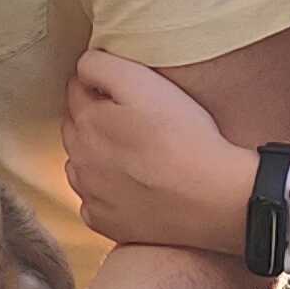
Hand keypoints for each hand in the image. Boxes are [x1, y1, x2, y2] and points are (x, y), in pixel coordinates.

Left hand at [61, 49, 259, 259]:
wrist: (213, 197)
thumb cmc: (184, 138)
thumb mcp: (143, 82)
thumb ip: (103, 66)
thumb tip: (82, 67)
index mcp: (87, 122)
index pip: (76, 89)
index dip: (100, 84)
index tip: (126, 89)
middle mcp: (80, 160)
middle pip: (75, 127)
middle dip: (94, 118)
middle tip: (132, 119)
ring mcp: (91, 195)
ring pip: (81, 166)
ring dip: (96, 155)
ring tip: (134, 153)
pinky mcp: (106, 222)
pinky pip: (94, 201)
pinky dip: (105, 192)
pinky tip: (133, 186)